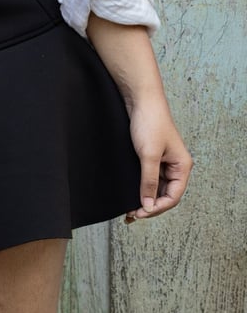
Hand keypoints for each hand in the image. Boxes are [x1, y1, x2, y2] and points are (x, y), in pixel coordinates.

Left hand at [125, 99, 192, 221]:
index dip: (156, 208)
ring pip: (156, 187)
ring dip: (144, 197)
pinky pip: (149, 176)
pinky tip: (131, 192)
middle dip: (150, 205)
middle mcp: (175, 165)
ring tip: (129, 208)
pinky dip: (141, 186)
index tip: (140, 213)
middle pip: (165, 194)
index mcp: (182, 167)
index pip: (172, 197)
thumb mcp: (148, 156)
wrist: (140, 98)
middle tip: (132, 215)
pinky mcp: (152, 155)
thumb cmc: (150, 122)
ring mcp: (164, 160)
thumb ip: (149, 182)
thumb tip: (148, 206)